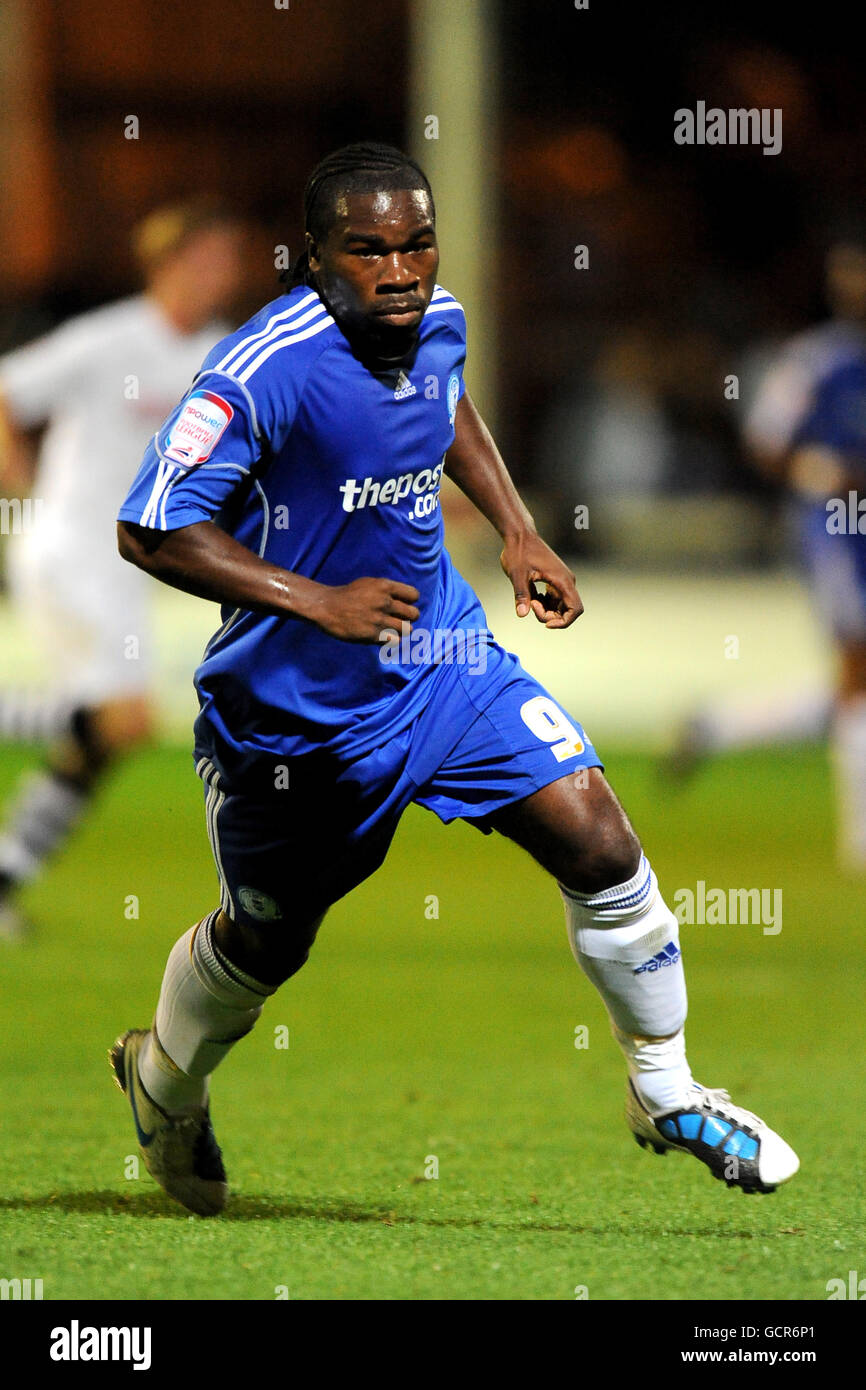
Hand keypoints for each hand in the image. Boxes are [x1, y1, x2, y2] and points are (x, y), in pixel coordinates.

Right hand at [306, 576, 420, 642]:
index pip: (414, 595)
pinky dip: (391, 640)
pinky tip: (382, 636)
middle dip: (408, 617)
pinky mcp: (372, 635)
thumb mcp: (369, 583)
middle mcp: (384, 602)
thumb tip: (406, 600)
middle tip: (397, 619)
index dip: (410, 601)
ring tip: (390, 629)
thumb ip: (388, 590)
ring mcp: (379, 619)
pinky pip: (395, 641)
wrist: (326, 608)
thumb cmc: (348, 595)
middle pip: (414, 614)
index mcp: (384, 586)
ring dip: (400, 630)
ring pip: (407, 629)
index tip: (401, 605)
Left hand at [500, 531, 582, 628]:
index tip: (546, 623)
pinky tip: (532, 597)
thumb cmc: (519, 551)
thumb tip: (522, 614)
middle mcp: (566, 581)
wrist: (520, 535)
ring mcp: (561, 580)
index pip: (575, 609)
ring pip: (560, 606)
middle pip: (566, 610)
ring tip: (529, 599)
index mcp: (562, 580)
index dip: (564, 622)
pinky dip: (544, 603)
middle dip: (549, 616)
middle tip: (530, 605)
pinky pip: (554, 599)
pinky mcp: (555, 580)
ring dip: (546, 610)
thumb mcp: (517, 575)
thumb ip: (521, 595)